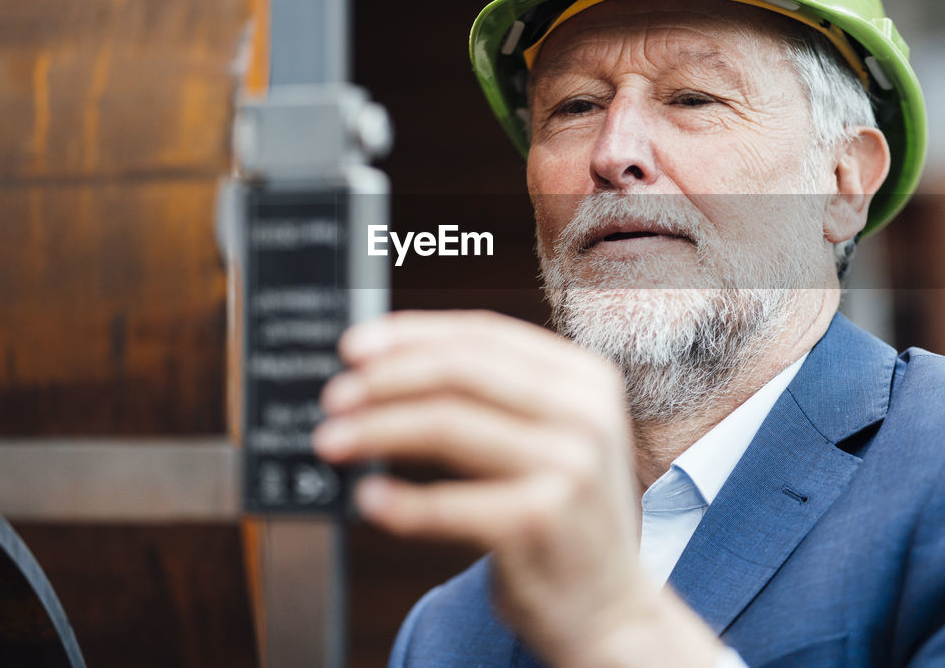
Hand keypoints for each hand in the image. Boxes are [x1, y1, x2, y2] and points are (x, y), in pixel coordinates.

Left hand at [312, 310, 723, 667]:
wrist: (612, 611)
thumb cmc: (564, 519)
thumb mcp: (555, 438)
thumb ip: (498, 396)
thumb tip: (388, 366)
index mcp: (586, 379)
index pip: (484, 334)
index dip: (412, 334)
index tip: (355, 346)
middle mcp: (585, 414)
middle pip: (461, 371)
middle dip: (385, 378)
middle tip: (334, 395)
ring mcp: (568, 467)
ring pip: (447, 425)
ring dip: (377, 429)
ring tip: (332, 441)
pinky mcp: (540, 522)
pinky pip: (446, 504)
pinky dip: (399, 502)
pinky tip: (369, 499)